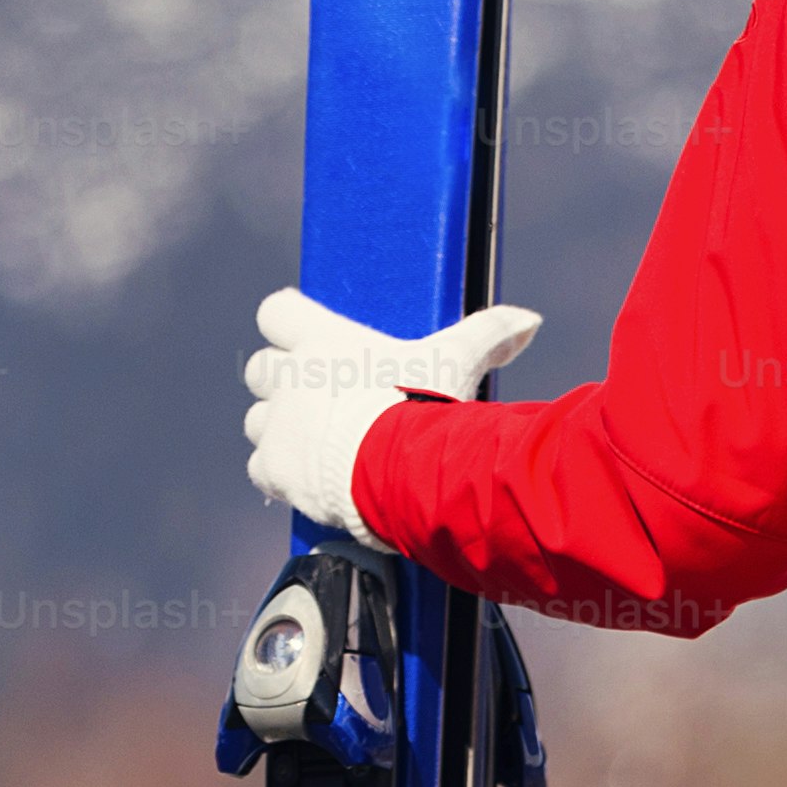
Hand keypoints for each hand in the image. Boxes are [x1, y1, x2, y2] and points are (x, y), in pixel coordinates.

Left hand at [242, 287, 536, 543]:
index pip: (276, 310)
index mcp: (324, 341)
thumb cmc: (421, 404)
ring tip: (317, 439)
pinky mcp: (273, 470)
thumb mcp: (458, 359)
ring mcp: (276, 426)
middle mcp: (289, 379)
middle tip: (318, 394)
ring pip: (256, 419)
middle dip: (282, 379)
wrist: (397, 471)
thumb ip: (490, 333)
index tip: (307, 335)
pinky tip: (311, 476)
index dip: (288, 320)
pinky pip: (261, 466)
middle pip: (260, 367)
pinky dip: (281, 471)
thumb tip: (529, 322)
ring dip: (279, 426)